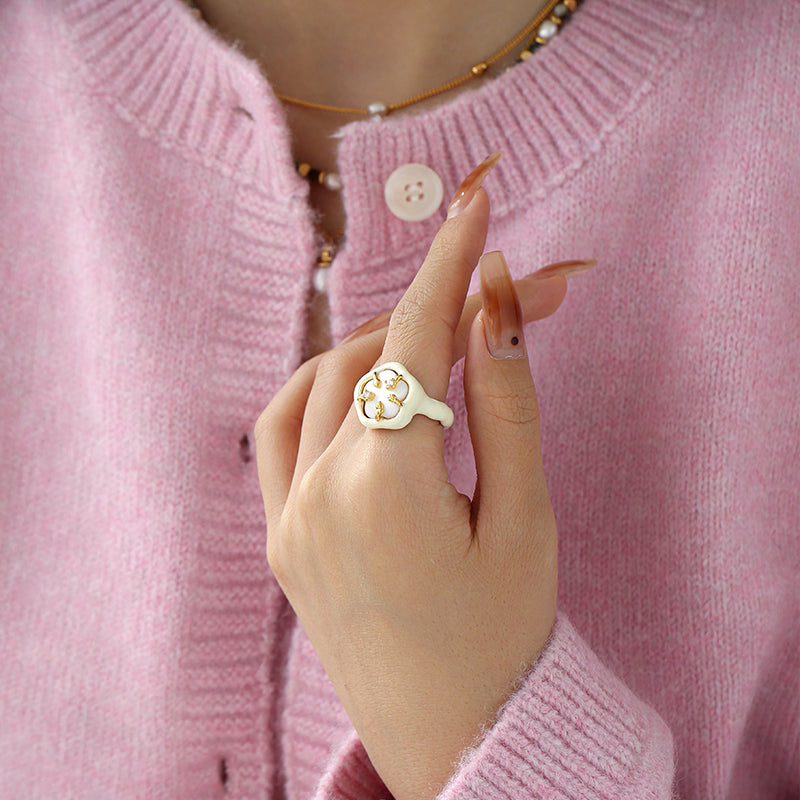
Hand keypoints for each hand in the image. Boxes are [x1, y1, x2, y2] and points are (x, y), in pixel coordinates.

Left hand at [256, 158, 579, 799]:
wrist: (453, 738)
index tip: (475, 204)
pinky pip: (281, 430)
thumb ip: (507, 400)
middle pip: (372, 356)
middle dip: (435, 313)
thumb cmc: (504, 636)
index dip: (451, 264)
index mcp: (386, 490)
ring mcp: (287, 516)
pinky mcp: (278, 537)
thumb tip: (495, 298)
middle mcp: (318, 494)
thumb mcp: (526, 517)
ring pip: (320, 383)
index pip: (419, 340)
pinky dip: (322, 390)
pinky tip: (365, 393)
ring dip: (377, 347)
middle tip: (495, 301)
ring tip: (437, 349)